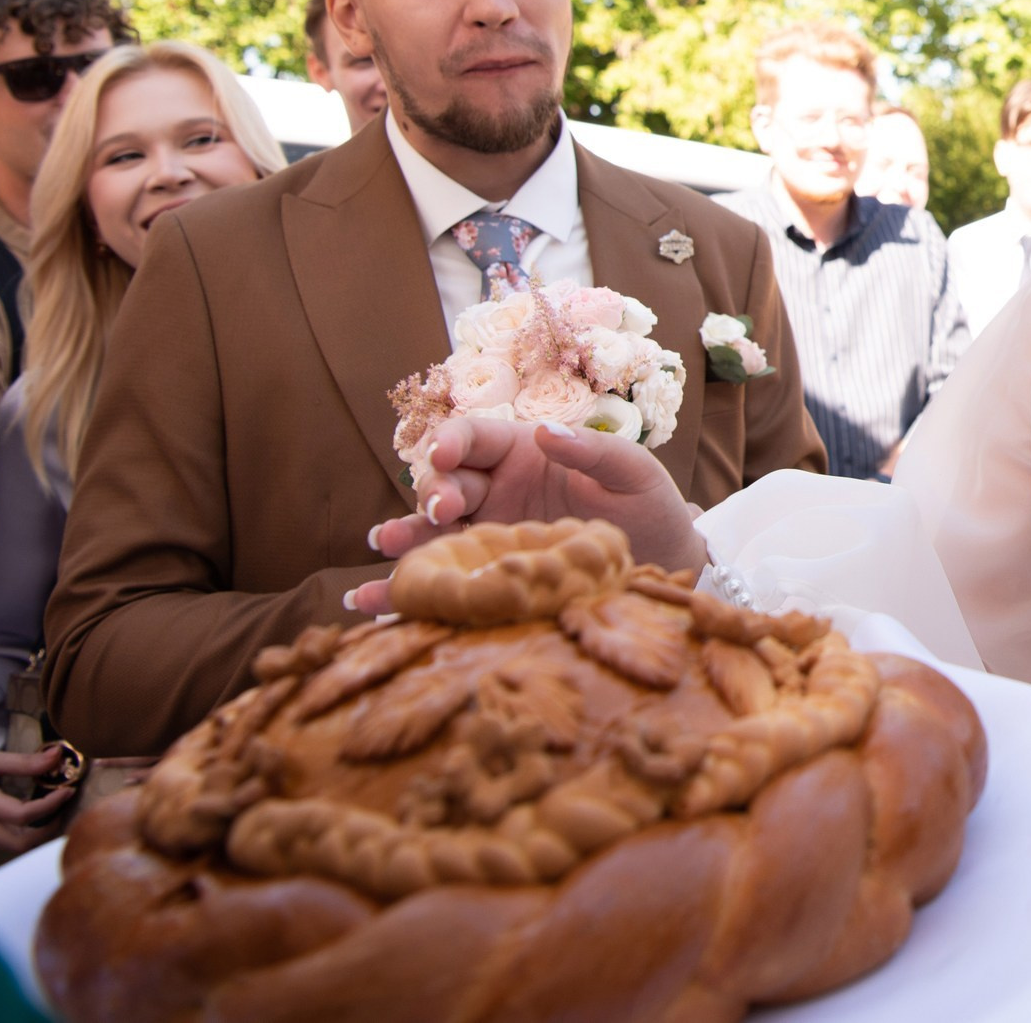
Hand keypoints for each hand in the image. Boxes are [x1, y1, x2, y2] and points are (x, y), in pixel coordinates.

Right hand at [0, 728, 72, 852]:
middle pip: (19, 844)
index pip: (22, 816)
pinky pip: (1, 840)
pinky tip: (34, 816)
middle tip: (66, 809)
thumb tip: (57, 756)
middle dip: (48, 831)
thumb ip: (22, 761)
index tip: (68, 790)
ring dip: (36, 835)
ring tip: (55, 812)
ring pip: (10, 846)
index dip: (51, 805)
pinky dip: (22, 833)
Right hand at [347, 418, 704, 615]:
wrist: (662, 565)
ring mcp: (486, 533)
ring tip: (388, 544)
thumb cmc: (649, 507)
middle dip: (433, 490)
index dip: (452, 441)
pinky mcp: (486, 576)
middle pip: (445, 481)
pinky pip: (438, 578)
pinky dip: (400, 588)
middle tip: (440, 511)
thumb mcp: (632, 472)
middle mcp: (495, 489)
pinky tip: (368, 600)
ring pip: (431, 529)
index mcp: (524, 452)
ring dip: (406, 534)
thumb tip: (547, 431)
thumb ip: (593, 451)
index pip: (474, 437)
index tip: (444, 454)